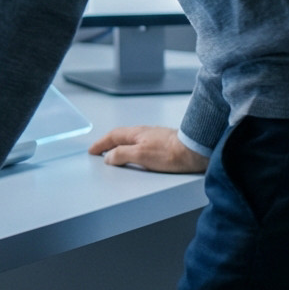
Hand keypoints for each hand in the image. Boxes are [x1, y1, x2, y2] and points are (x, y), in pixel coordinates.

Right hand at [88, 125, 208, 173]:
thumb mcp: (141, 155)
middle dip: (109, 143)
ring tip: (116, 155)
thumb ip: (122, 154)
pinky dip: (133, 149)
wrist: (196, 150)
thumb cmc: (171, 153)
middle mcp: (145, 132)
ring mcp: (155, 137)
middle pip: (121, 136)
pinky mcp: (165, 144)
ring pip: (132, 140)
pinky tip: (138, 156)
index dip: (101, 144)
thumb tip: (109, 157)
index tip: (92, 150)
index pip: (113, 136)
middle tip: (100, 151)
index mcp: (136, 133)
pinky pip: (142, 145)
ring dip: (121, 146)